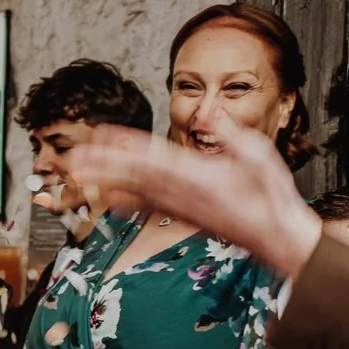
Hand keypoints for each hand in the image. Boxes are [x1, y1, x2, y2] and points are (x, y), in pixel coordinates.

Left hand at [75, 119, 323, 276]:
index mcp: (196, 175)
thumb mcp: (258, 153)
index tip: (100, 137)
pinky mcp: (185, 217)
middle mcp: (181, 193)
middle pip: (133, 175)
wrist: (275, 236)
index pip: (151, 157)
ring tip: (79, 175)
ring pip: (134, 192)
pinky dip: (127, 202)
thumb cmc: (270, 196)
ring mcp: (180, 207)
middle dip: (101, 165)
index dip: (123, 146)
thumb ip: (231, 132)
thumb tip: (211, 111)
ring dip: (105, 182)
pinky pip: (149, 208)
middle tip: (72, 158)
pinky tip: (110, 201)